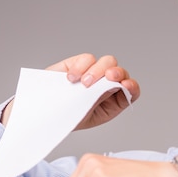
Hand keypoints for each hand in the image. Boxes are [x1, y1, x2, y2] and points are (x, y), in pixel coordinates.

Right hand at [1, 53, 139, 126]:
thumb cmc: (70, 117)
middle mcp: (106, 84)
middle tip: (108, 78)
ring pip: (107, 62)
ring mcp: (93, 73)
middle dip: (117, 73)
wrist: (45, 113)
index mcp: (114, 100)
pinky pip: (86, 59)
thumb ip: (103, 100)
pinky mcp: (78, 64)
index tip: (126, 85)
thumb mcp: (90, 115)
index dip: (131, 86)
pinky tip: (71, 78)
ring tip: (84, 84)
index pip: (131, 89)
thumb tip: (114, 85)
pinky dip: (81, 66)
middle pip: (120, 72)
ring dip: (98, 71)